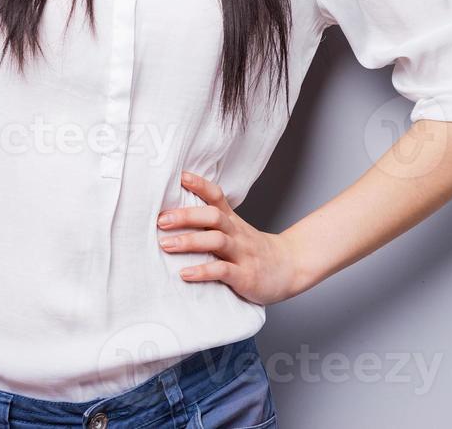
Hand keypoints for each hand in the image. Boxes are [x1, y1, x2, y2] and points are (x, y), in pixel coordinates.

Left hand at [156, 170, 302, 305]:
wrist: (290, 268)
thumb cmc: (253, 250)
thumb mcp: (236, 230)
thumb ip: (211, 222)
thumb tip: (173, 213)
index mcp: (233, 221)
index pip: (217, 196)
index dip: (200, 185)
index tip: (179, 176)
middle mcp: (237, 234)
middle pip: (213, 217)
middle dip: (186, 216)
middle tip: (161, 220)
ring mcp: (243, 254)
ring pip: (217, 241)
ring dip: (189, 242)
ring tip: (165, 245)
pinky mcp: (246, 276)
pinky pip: (223, 271)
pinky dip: (203, 271)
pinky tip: (185, 273)